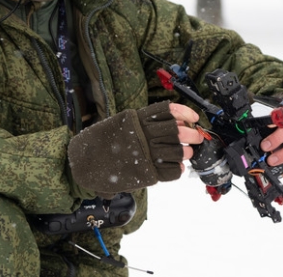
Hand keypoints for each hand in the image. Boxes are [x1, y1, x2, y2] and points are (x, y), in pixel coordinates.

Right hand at [68, 101, 202, 194]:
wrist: (86, 162)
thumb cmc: (108, 141)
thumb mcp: (124, 124)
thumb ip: (146, 123)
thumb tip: (178, 123)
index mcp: (137, 119)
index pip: (167, 110)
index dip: (184, 113)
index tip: (193, 118)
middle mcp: (142, 135)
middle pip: (177, 132)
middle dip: (191, 135)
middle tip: (196, 137)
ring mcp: (144, 154)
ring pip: (178, 151)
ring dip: (186, 153)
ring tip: (186, 153)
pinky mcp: (146, 173)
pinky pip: (172, 171)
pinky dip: (178, 169)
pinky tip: (176, 167)